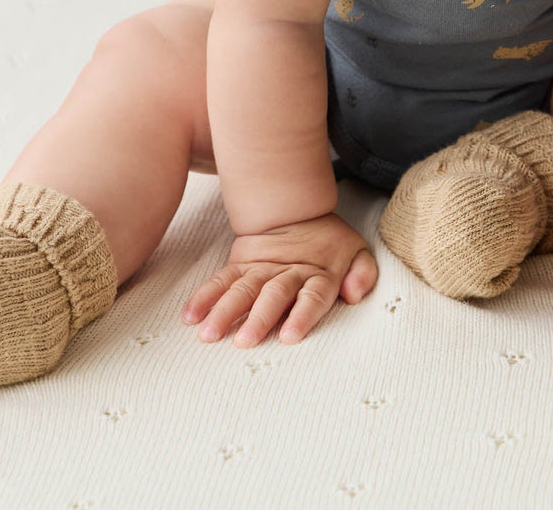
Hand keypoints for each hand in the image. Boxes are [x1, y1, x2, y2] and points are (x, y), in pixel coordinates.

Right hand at [182, 212, 377, 346]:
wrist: (296, 209)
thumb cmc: (328, 244)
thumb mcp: (357, 252)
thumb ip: (362, 273)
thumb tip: (354, 293)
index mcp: (318, 274)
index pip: (312, 296)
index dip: (301, 315)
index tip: (289, 335)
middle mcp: (287, 273)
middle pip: (273, 296)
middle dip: (259, 318)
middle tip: (244, 342)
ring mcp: (261, 269)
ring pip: (242, 290)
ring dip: (224, 312)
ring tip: (209, 334)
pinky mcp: (240, 264)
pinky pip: (220, 280)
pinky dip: (204, 297)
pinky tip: (190, 316)